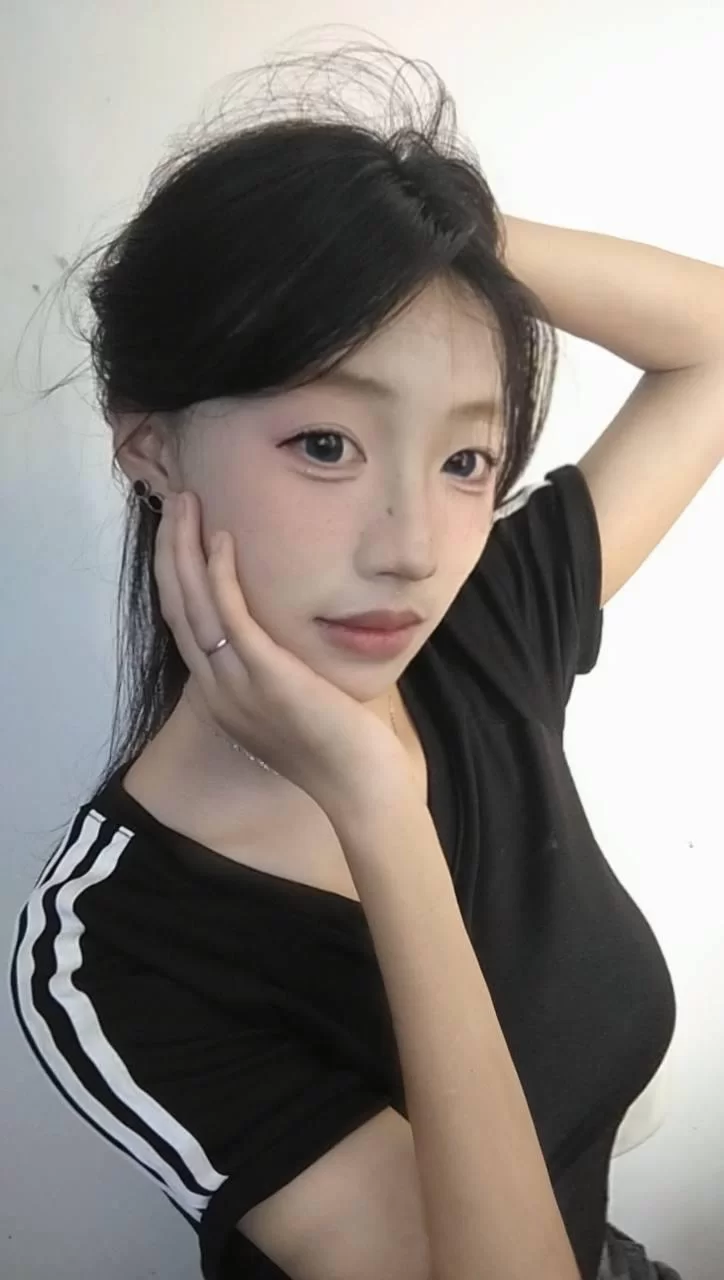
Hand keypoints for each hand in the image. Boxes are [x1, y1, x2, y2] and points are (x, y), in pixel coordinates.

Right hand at [153, 490, 411, 813]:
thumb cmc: (342, 746)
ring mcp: (237, 684)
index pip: (184, 623)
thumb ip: (280, 668)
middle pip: (177, 606)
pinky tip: (221, 541)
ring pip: (193, 605)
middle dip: (171, 550)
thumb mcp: (295, 702)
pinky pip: (231, 618)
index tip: (181, 532)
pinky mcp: (266, 677)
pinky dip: (221, 576)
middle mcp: (218, 689)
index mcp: (222, 696)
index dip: (176, 573)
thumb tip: (290, 631)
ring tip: (187, 504)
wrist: (360, 788)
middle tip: (176, 502)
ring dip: (185, 549)